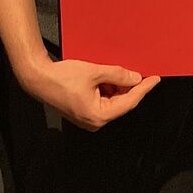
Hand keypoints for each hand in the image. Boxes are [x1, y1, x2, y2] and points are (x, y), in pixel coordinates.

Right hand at [20, 58, 159, 131]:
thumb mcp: (94, 72)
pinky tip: (104, 76)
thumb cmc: (62, 77)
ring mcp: (88, 119)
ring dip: (116, 87)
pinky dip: (106, 89)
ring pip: (111, 101)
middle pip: (120, 103)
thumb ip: (117, 75)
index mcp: (98, 116)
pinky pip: (102, 101)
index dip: (143, 89)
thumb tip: (135, 78)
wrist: (38, 78)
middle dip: (128, 87)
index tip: (155, 79)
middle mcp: (95, 122)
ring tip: (114, 71)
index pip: (129, 102)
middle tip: (135, 70)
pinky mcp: (83, 113)